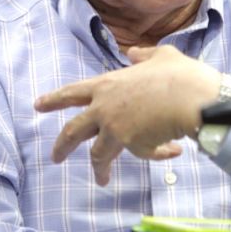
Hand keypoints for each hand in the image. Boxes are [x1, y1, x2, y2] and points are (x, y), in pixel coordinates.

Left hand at [34, 45, 221, 184]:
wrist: (192, 98)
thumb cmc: (178, 74)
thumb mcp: (161, 55)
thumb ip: (143, 55)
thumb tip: (132, 53)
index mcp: (107, 84)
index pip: (72, 92)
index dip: (54, 99)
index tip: (38, 105)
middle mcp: (104, 108)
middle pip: (72, 131)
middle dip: (61, 146)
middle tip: (55, 157)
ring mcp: (116, 129)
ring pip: (97, 154)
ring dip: (99, 169)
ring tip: (102, 179)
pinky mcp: (133, 146)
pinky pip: (143, 154)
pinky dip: (157, 154)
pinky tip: (172, 151)